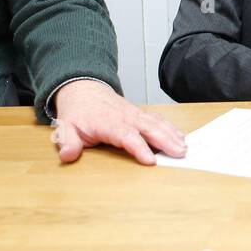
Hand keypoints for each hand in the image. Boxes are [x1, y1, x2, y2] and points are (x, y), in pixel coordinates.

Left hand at [51, 80, 186, 164]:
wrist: (83, 90)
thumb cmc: (77, 113)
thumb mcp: (66, 127)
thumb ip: (68, 142)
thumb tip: (67, 155)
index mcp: (107, 122)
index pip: (126, 135)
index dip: (138, 147)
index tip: (150, 160)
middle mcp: (125, 116)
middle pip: (148, 127)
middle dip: (165, 140)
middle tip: (180, 153)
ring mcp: (135, 113)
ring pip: (157, 123)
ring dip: (172, 134)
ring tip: (184, 147)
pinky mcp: (140, 114)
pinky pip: (158, 119)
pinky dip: (171, 128)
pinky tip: (181, 137)